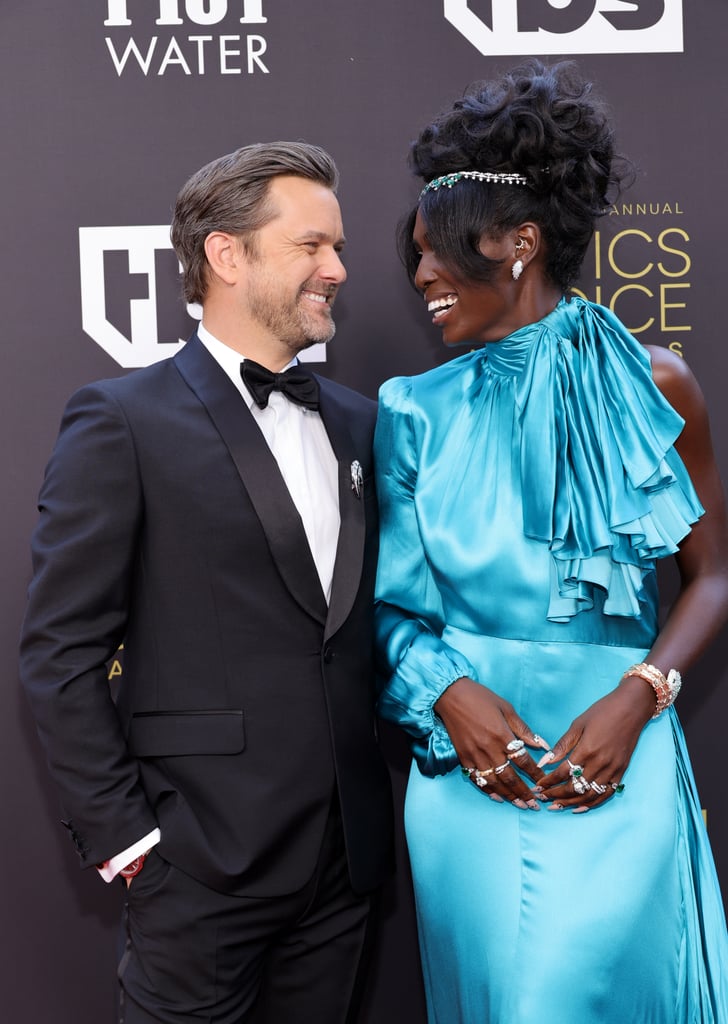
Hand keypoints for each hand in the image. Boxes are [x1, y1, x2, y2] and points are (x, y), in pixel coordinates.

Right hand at [435, 677, 549, 809]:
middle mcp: (489, 749)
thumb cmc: (480, 698)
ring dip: (509, 796)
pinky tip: (497, 797)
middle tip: (535, 804)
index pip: (523, 761)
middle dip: (524, 793)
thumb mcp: (506, 708)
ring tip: (520, 805)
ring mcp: (474, 755)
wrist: (450, 695)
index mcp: (502, 735)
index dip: (535, 774)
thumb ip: (523, 729)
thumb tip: (541, 745)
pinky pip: (476, 779)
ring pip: (494, 782)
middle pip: (510, 777)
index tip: (544, 782)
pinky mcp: (463, 758)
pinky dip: (487, 790)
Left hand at [535, 674, 653, 811]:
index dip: (548, 782)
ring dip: (572, 802)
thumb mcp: (578, 724)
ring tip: (557, 806)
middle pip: (575, 787)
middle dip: (556, 795)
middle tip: (542, 798)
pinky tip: (581, 806)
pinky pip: (606, 793)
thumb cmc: (603, 712)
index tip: (538, 786)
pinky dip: (593, 802)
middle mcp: (600, 763)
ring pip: (589, 794)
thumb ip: (562, 744)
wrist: (632, 708)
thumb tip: (545, 761)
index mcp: (586, 750)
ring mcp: (612, 769)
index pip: (563, 773)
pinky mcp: (621, 772)